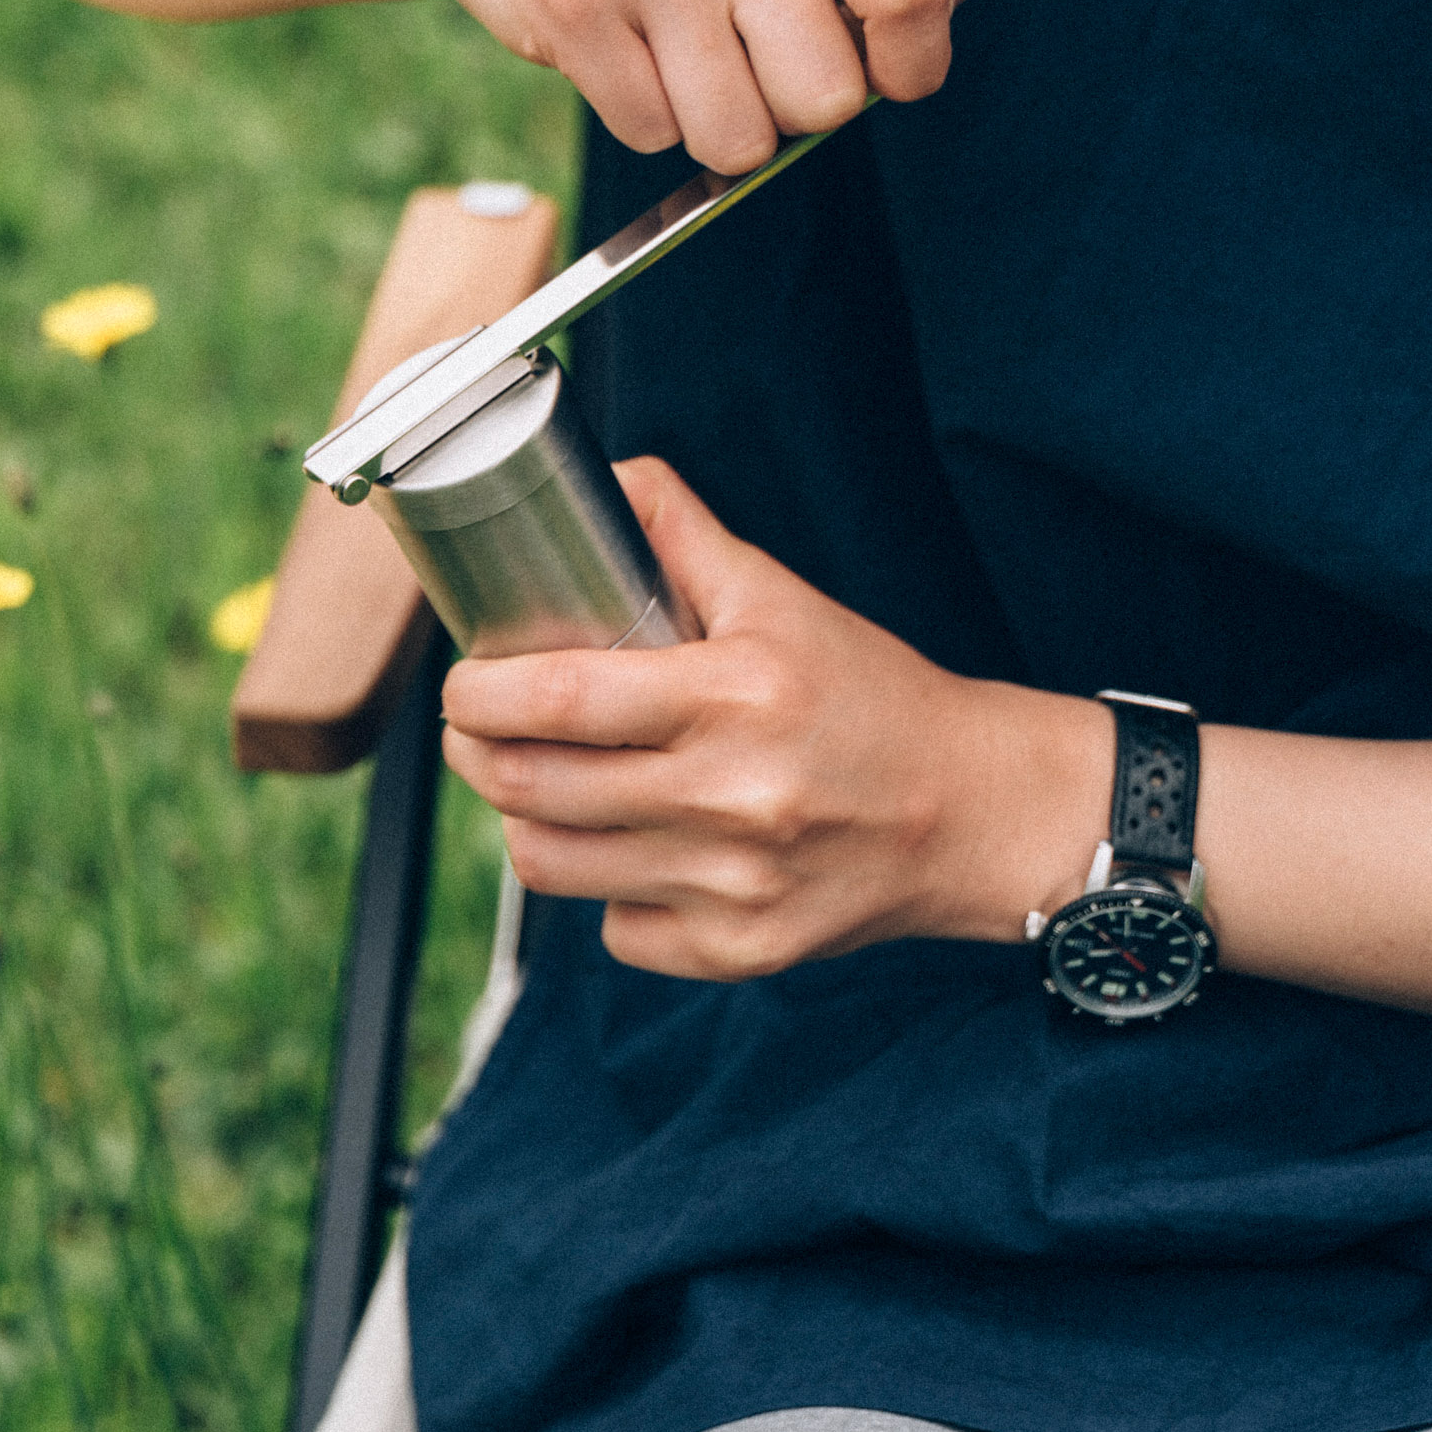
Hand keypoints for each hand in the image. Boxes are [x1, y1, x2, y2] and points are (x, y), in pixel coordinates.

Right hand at [399, 0, 977, 176]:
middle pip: (825, 100)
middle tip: (747, 62)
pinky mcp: (572, 1)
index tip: (887, 74)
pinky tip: (622, 56)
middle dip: (791, 111)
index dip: (914, 65)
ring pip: (736, 138)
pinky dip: (644, 119)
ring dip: (714, 128)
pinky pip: (651, 132)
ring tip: (681, 61)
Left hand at [440, 460, 1106, 978]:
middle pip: (532, 787)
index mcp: (736, 694)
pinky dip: (608, 892)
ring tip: (543, 786)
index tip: (464, 682)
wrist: (968, 810)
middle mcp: (733, 796)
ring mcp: (734, 885)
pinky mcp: (740, 951)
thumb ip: (682, 534)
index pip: (558, 697)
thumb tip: (605, 481)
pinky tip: (638, 850)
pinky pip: (615, 929)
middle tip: (477, 730)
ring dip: (526, 821)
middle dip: (476, 754)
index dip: (480, 693)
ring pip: (552, 866)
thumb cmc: (868, 695)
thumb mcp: (781, 597)